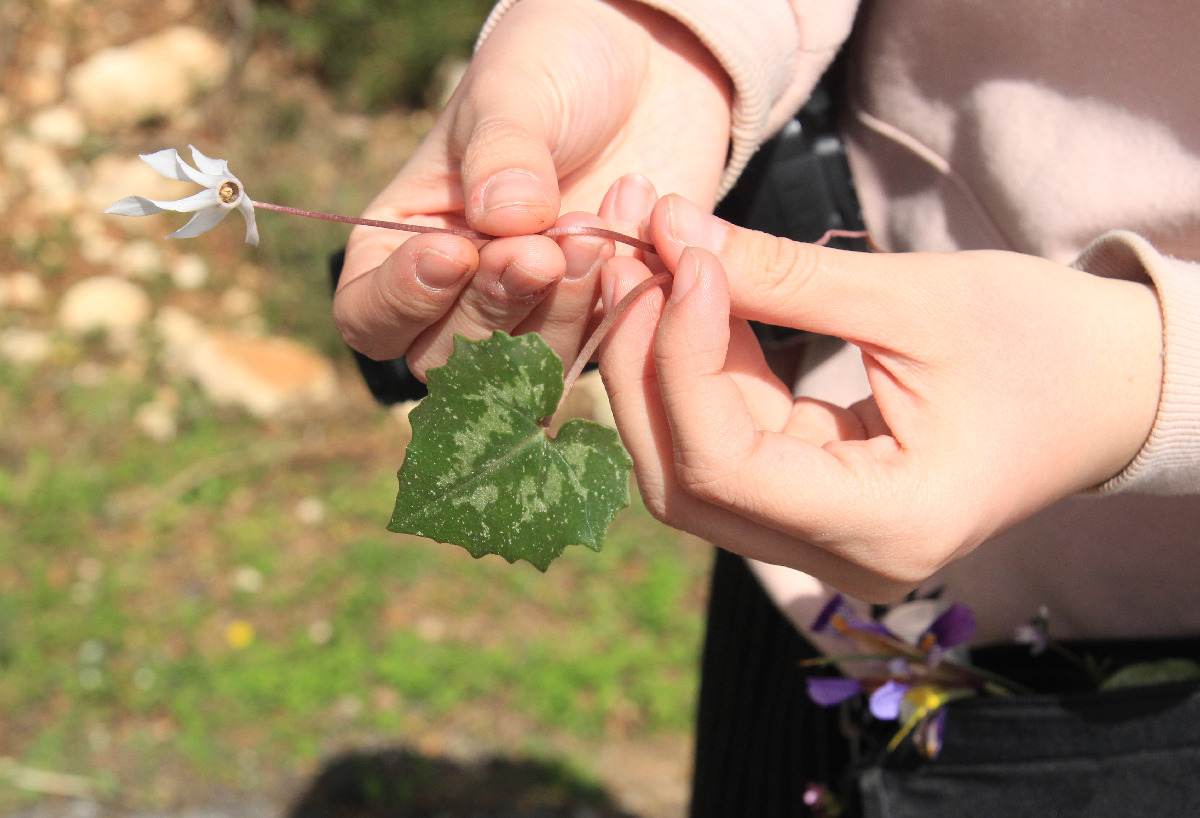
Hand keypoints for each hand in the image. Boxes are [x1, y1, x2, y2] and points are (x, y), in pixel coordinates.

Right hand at [333, 0, 730, 378]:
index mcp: (402, 241)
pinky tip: (638, 224)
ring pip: (526, 366)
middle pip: (447, 357)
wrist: (648, 65)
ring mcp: (531, 313)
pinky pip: (601, 346)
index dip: (404, 301)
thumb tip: (502, 218)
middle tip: (542, 247)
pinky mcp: (600, 318)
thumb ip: (501, 151)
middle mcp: (459, 293)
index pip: (369, 315)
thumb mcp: (514, 92)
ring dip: (562, 307)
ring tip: (596, 227)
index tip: (455, 250)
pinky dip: (618, 301)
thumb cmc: (555, 70)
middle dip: (494, 304)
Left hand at [597, 194, 1163, 601]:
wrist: (1113, 389)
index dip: (679, 355)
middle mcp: (841, 559)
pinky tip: (693, 290)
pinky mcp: (815, 503)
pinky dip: (700, 367)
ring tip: (652, 254)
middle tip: (632, 249)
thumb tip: (669, 231)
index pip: (725, 466)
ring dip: (659, 359)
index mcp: (887, 530)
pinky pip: (727, 442)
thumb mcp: (915, 299)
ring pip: (690, 464)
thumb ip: (782, 277)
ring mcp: (822, 541)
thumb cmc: (1048, 344)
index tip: (676, 251)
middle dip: (643, 359)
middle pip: (683, 479)